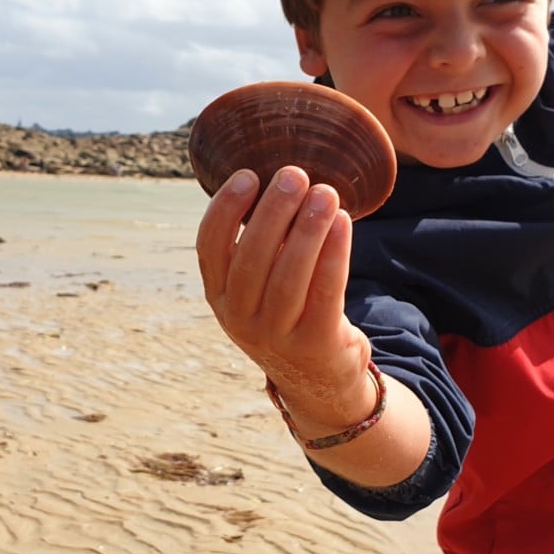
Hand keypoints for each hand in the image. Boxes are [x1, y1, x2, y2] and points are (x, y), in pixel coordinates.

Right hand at [195, 165, 373, 430]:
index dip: (225, 209)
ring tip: (325, 192)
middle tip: (294, 174)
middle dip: (273, 211)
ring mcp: (276, 336)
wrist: (320, 379)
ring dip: (308, 229)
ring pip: (289, 275)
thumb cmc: (289, 312)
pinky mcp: (315, 343)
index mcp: (220, 297)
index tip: (248, 174)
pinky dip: (334, 253)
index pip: (209, 248)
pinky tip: (344, 221)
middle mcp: (240, 319)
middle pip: (252, 258)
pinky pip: (325, 291)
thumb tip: (280, 179)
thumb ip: (261, 243)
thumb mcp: (260, 286)